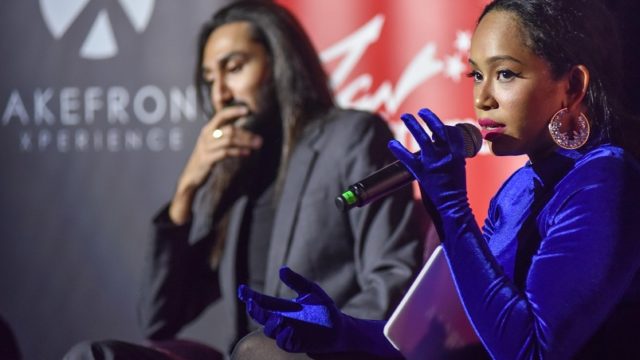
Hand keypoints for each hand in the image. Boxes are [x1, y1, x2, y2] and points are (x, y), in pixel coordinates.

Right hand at [169, 105, 262, 223]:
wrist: (191, 176)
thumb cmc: (206, 158)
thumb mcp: (212, 144)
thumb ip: (223, 135)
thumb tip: (242, 130)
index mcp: (208, 130)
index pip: (221, 116)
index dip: (233, 111)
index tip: (247, 110)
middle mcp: (206, 136)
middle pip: (229, 130)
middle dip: (246, 134)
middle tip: (260, 140)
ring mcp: (206, 147)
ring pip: (228, 140)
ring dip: (245, 142)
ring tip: (257, 146)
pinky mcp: (207, 159)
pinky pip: (225, 152)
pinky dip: (238, 152)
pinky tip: (247, 153)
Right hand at [238, 267, 402, 356]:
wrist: (340, 327)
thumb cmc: (324, 309)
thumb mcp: (311, 291)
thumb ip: (296, 281)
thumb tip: (282, 269)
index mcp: (282, 307)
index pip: (262, 301)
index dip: (250, 296)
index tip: (241, 289)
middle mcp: (281, 320)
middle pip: (261, 316)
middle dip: (254, 310)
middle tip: (251, 303)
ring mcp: (288, 332)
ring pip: (270, 330)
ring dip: (270, 324)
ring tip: (277, 318)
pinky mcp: (296, 343)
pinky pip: (284, 342)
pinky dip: (284, 336)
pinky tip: (288, 329)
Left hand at [387, 108, 468, 219]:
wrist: (454, 208)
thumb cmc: (455, 191)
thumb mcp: (459, 170)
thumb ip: (452, 158)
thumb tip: (445, 151)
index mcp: (457, 154)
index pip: (451, 132)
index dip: (442, 124)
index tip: (434, 121)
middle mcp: (446, 155)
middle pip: (437, 129)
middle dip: (429, 117)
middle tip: (420, 111)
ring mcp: (434, 163)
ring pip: (422, 138)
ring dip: (413, 125)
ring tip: (405, 116)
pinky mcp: (422, 173)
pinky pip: (407, 158)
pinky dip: (398, 149)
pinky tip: (392, 143)